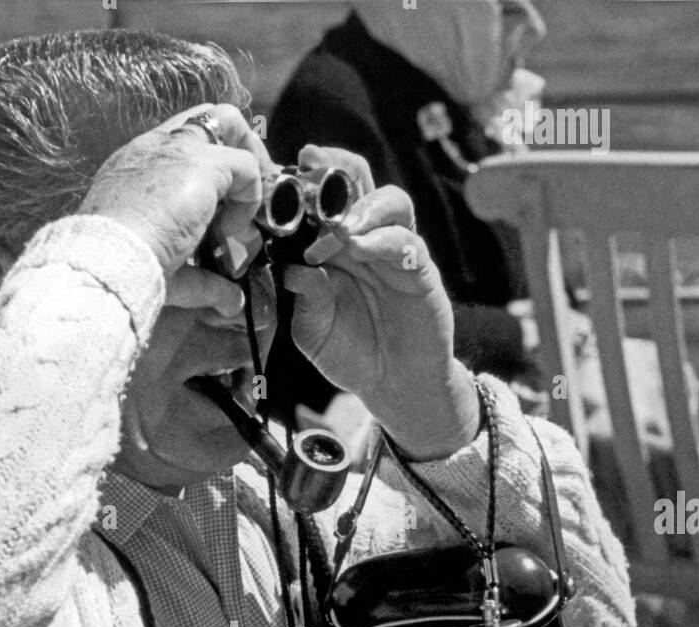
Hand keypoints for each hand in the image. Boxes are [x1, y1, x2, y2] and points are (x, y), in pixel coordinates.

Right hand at [79, 103, 274, 299]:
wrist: (107, 260)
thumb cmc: (124, 268)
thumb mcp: (166, 268)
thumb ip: (201, 279)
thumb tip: (232, 302)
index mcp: (136, 165)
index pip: (182, 141)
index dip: (213, 167)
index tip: (225, 205)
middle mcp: (154, 147)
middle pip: (211, 117)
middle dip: (242, 148)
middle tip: (252, 194)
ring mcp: (177, 149)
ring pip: (231, 124)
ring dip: (251, 167)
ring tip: (249, 214)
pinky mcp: (200, 164)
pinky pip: (245, 167)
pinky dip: (250, 199)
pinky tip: (233, 230)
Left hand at [282, 144, 480, 460]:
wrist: (393, 384)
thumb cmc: (350, 353)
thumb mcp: (312, 331)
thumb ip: (303, 299)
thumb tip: (290, 268)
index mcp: (330, 246)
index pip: (318, 198)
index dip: (301, 183)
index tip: (278, 174)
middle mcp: (362, 239)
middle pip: (355, 181)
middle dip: (333, 169)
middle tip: (309, 170)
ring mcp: (394, 250)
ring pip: (388, 200)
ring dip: (360, 206)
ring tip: (338, 228)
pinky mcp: (420, 270)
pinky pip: (406, 242)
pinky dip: (383, 239)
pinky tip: (362, 247)